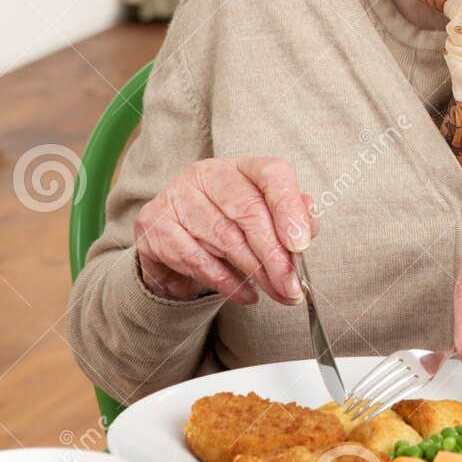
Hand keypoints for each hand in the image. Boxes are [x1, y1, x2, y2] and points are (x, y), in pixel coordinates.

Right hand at [133, 157, 315, 304]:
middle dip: (275, 256)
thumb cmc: (231, 227)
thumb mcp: (266, 219)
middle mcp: (208, 174)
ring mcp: (177, 195)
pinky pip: (195, 258)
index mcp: (243, 167)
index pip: (272, 175)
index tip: (301, 244)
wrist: (175, 244)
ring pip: (224, 238)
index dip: (289, 209)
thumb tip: (307, 228)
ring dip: (255, 273)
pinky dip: (224, 282)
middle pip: (249, 213)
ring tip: (277, 293)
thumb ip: (292, 220)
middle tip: (292, 287)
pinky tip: (246, 294)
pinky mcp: (153, 223)